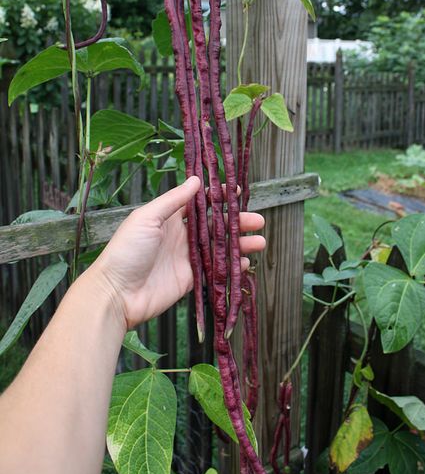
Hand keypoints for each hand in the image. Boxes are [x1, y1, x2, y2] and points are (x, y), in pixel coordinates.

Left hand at [88, 176, 265, 330]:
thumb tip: (197, 180)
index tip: (237, 191)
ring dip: (239, 244)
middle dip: (237, 222)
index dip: (218, 197)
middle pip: (215, 226)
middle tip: (258, 221)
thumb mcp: (147, 218)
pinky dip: (231, 266)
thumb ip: (173, 200)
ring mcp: (186, 258)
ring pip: (219, 248)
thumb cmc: (127, 250)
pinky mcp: (190, 280)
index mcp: (169, 218)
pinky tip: (245, 263)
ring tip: (260, 242)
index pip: (200, 203)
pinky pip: (215, 270)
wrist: (116, 293)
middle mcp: (181, 236)